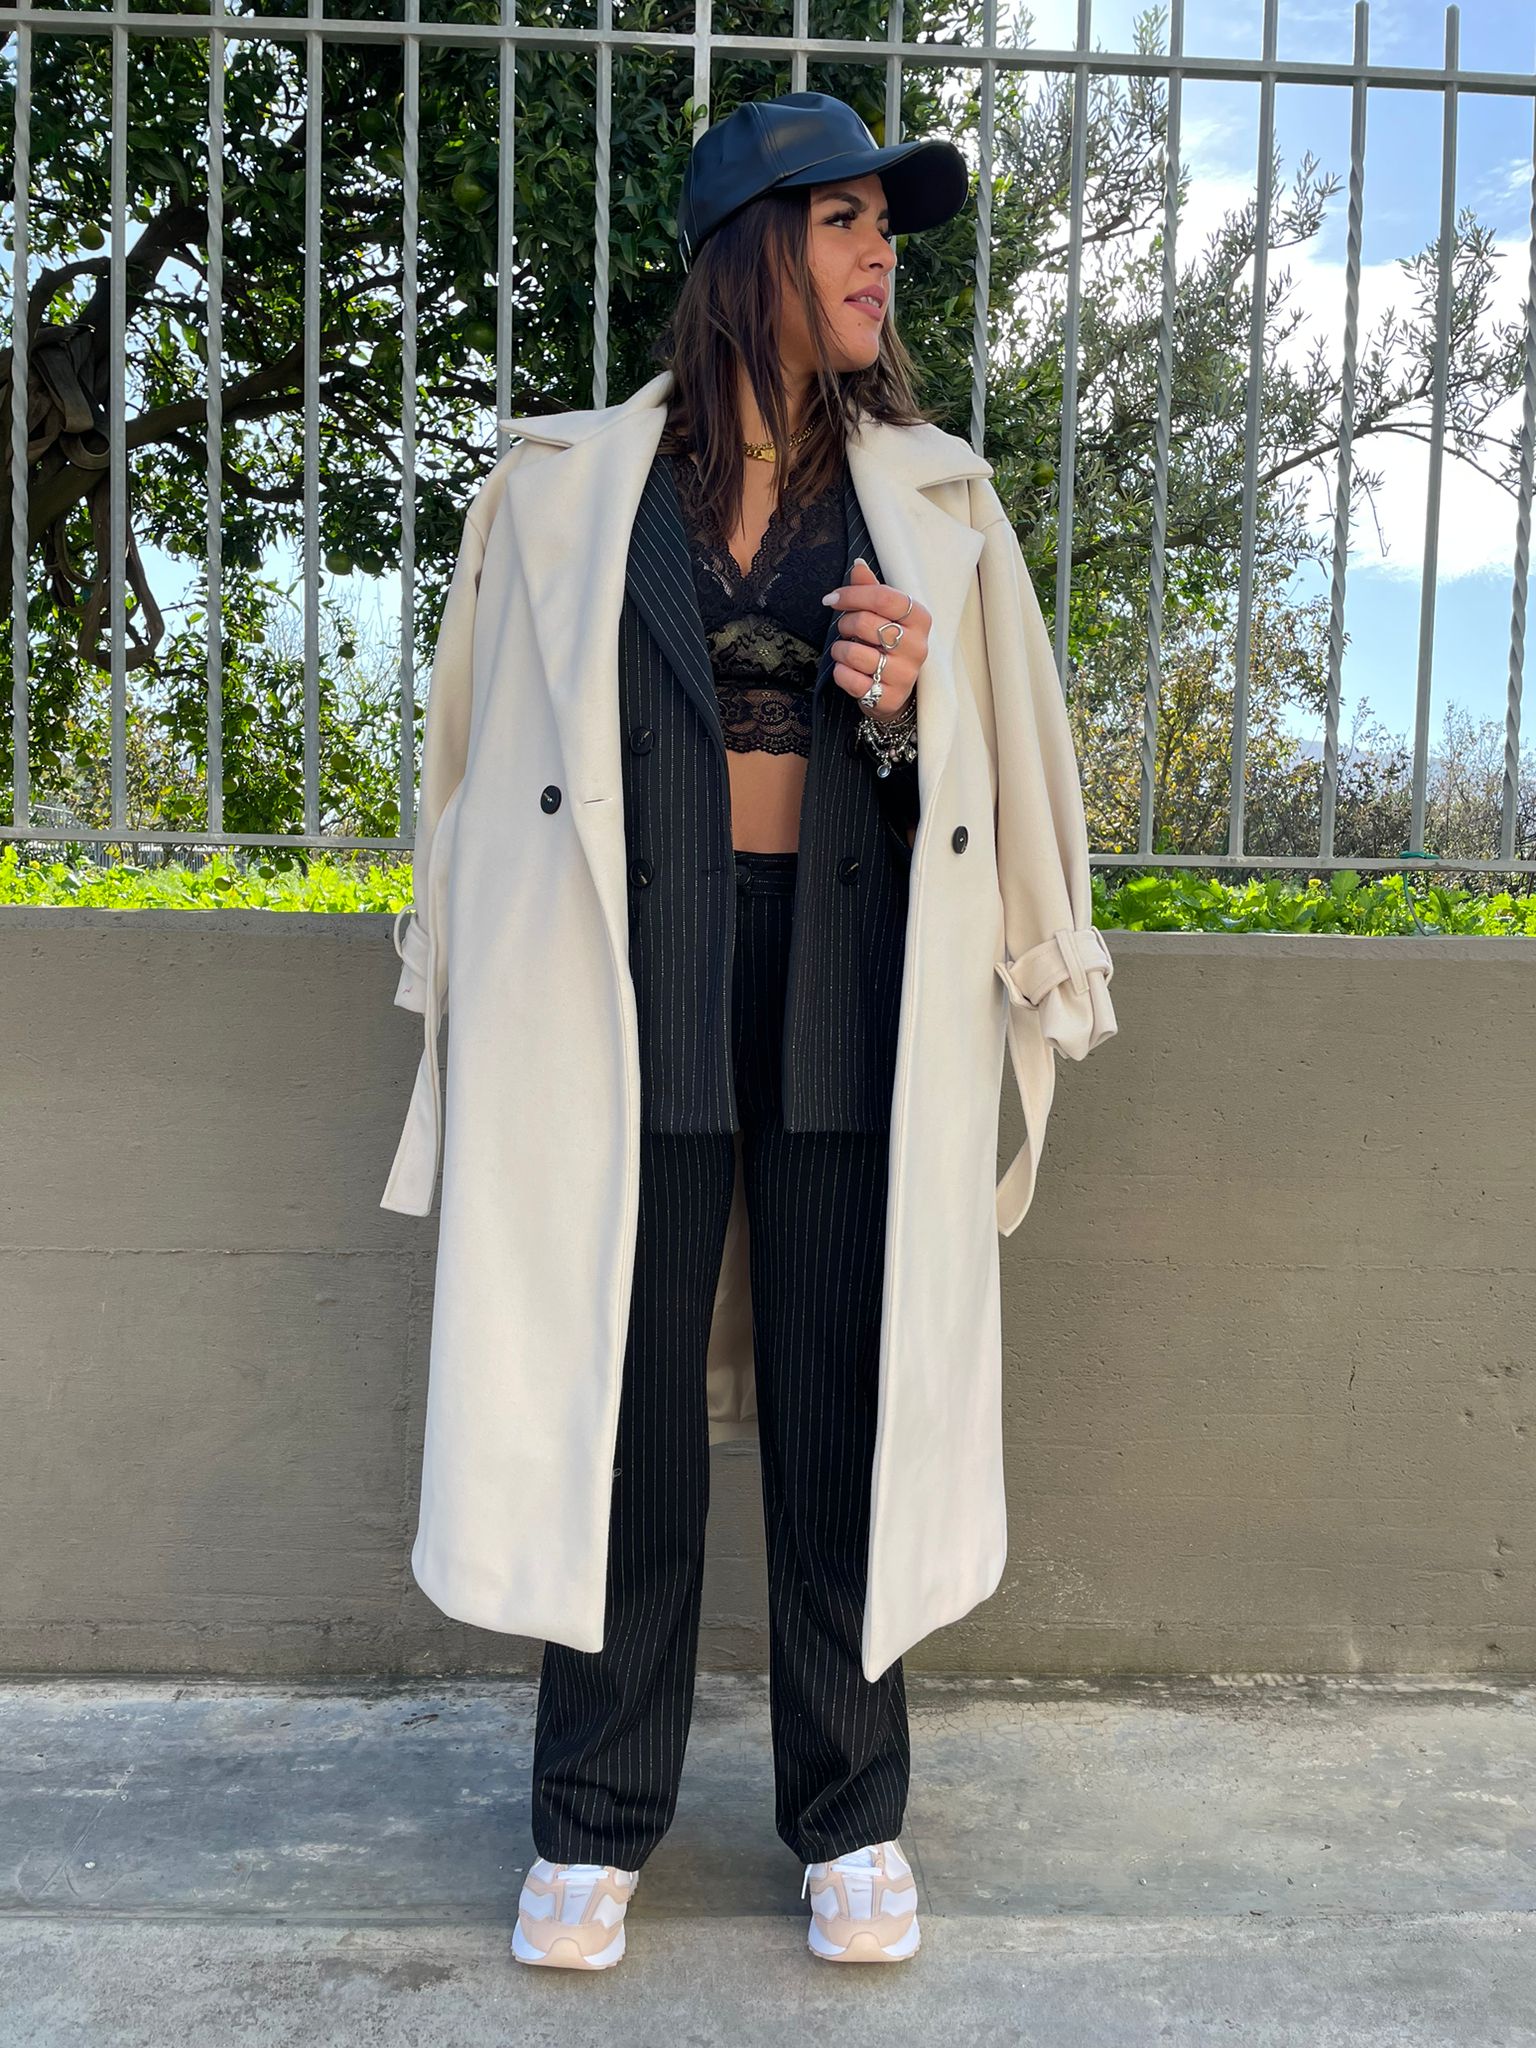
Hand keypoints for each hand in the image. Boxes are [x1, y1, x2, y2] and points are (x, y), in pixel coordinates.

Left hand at [822, 558, 929, 724]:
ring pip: (854, 652)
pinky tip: (848, 670)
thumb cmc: (888, 644)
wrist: (895, 690)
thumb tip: (858, 564)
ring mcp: (905, 674)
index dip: (852, 595)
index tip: (832, 599)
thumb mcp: (884, 614)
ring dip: (840, 649)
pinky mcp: (889, 698)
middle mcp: (917, 646)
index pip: (883, 597)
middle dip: (845, 623)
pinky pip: (849, 679)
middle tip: (845, 629)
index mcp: (919, 619)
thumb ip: (871, 589)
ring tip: (846, 650)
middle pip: (865, 622)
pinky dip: (840, 672)